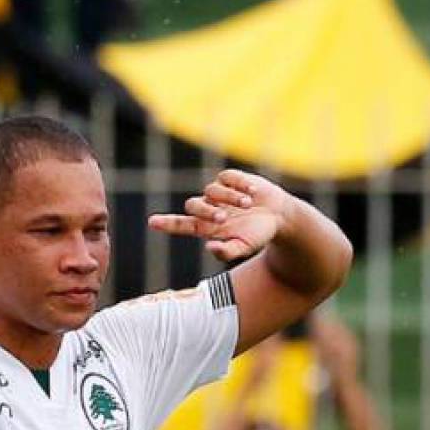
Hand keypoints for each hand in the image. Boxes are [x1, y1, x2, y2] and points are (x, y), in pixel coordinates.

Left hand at [150, 169, 292, 264]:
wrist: (277, 216)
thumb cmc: (257, 235)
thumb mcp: (244, 247)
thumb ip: (227, 252)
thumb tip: (210, 248)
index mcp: (206, 227)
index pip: (181, 225)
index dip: (167, 223)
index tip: (152, 223)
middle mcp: (208, 208)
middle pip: (192, 205)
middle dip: (205, 211)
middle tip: (223, 218)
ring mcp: (219, 192)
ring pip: (211, 190)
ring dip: (228, 198)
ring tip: (247, 204)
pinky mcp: (231, 178)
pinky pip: (227, 177)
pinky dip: (239, 184)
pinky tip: (252, 192)